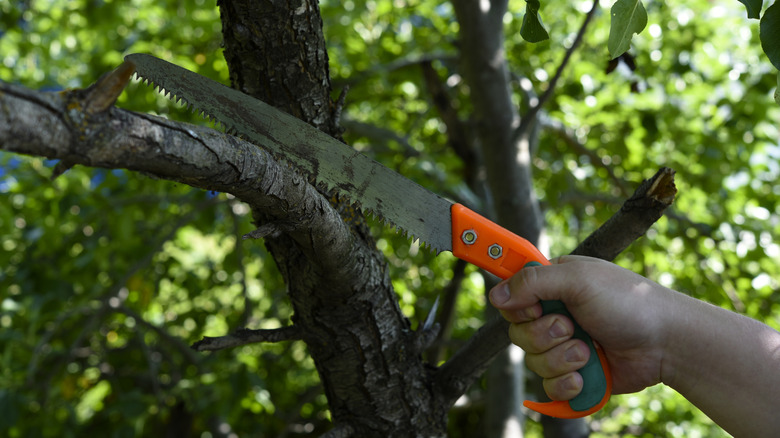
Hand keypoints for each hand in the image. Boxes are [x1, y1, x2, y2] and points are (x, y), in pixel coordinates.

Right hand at [489, 255, 672, 400]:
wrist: (666, 342)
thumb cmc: (628, 302)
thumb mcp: (578, 280)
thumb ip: (533, 282)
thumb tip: (495, 293)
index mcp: (552, 287)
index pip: (511, 298)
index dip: (518, 308)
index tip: (534, 309)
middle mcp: (554, 315)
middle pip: (518, 334)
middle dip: (545, 336)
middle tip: (572, 327)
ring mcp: (564, 346)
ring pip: (533, 362)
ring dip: (561, 359)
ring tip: (589, 350)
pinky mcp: (574, 374)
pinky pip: (549, 387)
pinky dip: (567, 383)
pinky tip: (586, 375)